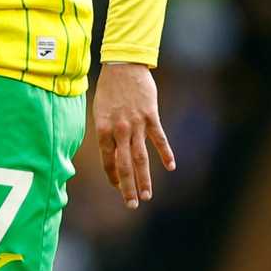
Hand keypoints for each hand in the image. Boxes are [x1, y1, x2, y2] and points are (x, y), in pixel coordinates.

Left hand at [92, 63, 175, 208]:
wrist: (122, 66)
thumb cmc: (109, 89)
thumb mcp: (100, 111)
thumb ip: (107, 133)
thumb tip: (111, 153)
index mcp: (103, 129)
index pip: (108, 160)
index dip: (113, 176)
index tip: (117, 188)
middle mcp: (119, 130)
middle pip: (124, 164)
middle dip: (127, 187)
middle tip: (131, 205)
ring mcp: (136, 124)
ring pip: (141, 157)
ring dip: (144, 178)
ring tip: (147, 195)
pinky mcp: (150, 116)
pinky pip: (158, 138)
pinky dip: (165, 153)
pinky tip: (171, 166)